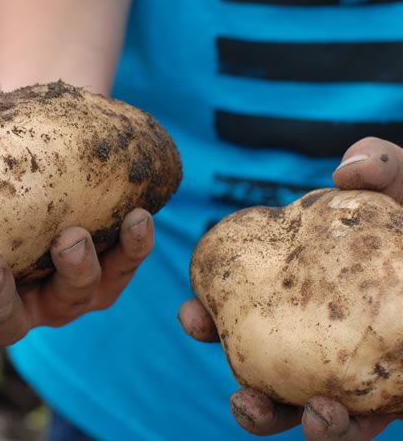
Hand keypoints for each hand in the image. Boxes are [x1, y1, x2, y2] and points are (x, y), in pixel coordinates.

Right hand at [0, 143, 154, 346]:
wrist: (31, 134)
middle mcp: (11, 298)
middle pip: (2, 325)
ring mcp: (58, 289)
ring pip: (69, 302)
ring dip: (71, 274)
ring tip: (71, 237)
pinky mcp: (104, 267)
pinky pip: (122, 268)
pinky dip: (131, 249)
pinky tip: (137, 218)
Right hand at [179, 137, 402, 438]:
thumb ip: (380, 162)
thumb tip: (343, 172)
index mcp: (312, 294)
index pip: (251, 312)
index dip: (211, 318)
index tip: (193, 314)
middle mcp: (332, 342)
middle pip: (275, 380)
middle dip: (248, 398)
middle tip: (240, 393)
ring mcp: (368, 378)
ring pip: (315, 419)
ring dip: (294, 426)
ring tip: (304, 416)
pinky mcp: (399, 400)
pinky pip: (363, 431)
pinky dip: (343, 433)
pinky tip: (335, 415)